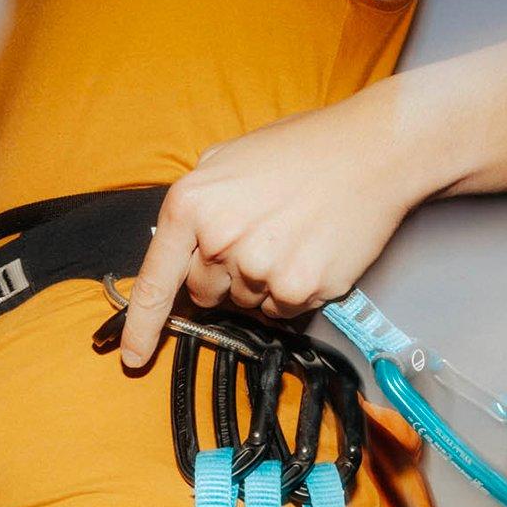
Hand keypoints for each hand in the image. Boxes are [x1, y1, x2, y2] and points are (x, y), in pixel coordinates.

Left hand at [120, 89, 420, 366]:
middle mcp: (219, 239)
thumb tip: (176, 246)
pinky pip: (279, 312)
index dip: (140, 326)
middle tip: (260, 236)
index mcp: (192, 205)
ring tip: (290, 236)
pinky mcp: (297, 289)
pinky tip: (309, 252)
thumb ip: (196, 205)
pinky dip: (292, 292)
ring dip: (261, 282)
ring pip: (243, 304)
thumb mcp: (227, 159)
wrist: (374, 149)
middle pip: (204, 292)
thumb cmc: (302, 150)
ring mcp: (258, 268)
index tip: (132, 357)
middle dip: (223, 276)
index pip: (155, 282)